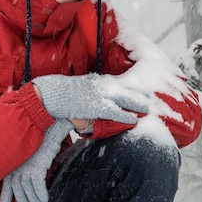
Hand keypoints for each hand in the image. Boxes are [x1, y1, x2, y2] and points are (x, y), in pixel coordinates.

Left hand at [0, 119, 72, 201]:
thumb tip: (29, 169)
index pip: (7, 179)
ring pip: (27, 188)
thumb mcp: (29, 147)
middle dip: (21, 201)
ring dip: (33, 200)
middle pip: (17, 187)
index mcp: (13, 158)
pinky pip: (38, 184)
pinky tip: (45, 200)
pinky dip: (41, 193)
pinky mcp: (37, 165)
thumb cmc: (42, 133)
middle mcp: (17, 163)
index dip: (5, 193)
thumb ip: (26, 158)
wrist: (50, 122)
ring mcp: (26, 165)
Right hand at [32, 73, 148, 123]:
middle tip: (149, 96)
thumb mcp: (75, 89)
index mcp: (95, 81)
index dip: (126, 87)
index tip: (135, 88)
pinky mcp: (98, 107)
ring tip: (147, 108)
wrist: (52, 95)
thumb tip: (89, 103)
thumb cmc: (60, 94)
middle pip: (124, 88)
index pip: (115, 83)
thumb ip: (85, 92)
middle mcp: (100, 86)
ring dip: (136, 103)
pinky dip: (126, 116)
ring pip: (124, 98)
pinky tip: (134, 120)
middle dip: (137, 92)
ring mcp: (100, 96)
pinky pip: (116, 112)